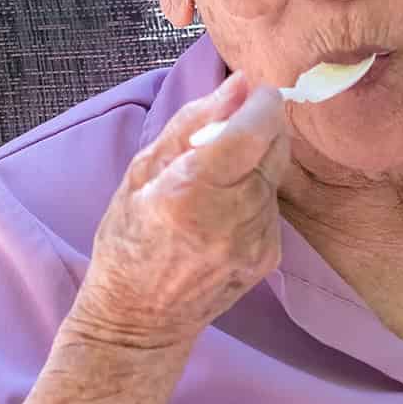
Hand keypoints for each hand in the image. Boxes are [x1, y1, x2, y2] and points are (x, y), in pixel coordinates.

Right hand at [72, 72, 289, 350]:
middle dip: (259, 127)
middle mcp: (231, 219)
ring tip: (214, 181)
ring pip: (274, 175)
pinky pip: (272, 204)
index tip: (254, 88)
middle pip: (273, 148)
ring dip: (255, 162)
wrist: (141, 320)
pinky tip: (223, 210)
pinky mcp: (269, 256)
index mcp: (190, 193)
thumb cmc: (128, 240)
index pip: (251, 131)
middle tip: (229, 128)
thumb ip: (192, 124)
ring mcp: (255, 242)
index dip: (260, 102)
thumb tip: (238, 84)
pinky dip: (254, 193)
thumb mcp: (142, 173)